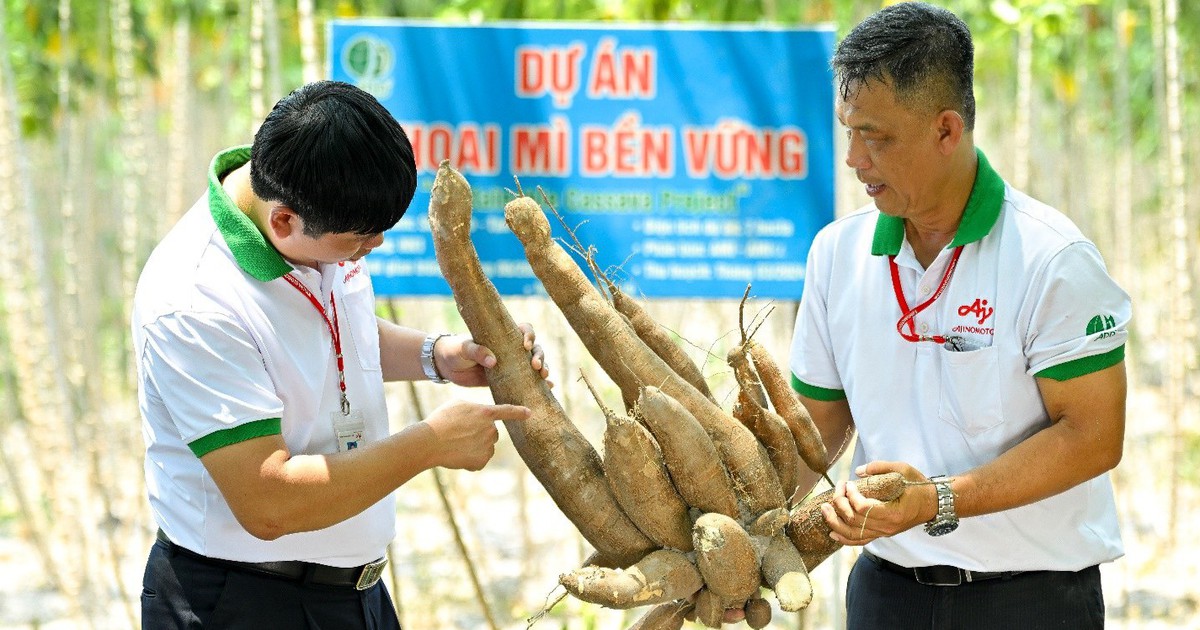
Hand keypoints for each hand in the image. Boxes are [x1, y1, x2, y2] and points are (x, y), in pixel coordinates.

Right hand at [424, 399, 529, 470]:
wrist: (431, 441)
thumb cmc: (441, 420)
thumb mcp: (458, 404)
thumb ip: (474, 408)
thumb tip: (480, 416)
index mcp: (486, 413)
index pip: (507, 411)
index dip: (519, 412)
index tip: (529, 413)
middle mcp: (490, 430)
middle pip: (492, 432)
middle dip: (481, 433)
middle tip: (461, 434)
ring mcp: (487, 446)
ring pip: (486, 447)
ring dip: (475, 446)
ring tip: (456, 444)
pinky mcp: (481, 461)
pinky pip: (480, 460)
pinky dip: (471, 459)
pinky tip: (458, 455)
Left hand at [434, 323, 550, 386]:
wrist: (445, 366)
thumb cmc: (454, 350)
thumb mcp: (464, 348)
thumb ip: (477, 351)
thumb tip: (493, 361)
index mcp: (502, 336)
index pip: (523, 330)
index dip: (529, 335)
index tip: (525, 345)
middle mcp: (510, 348)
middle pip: (534, 348)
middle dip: (539, 355)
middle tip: (536, 367)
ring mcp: (510, 364)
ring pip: (533, 363)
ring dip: (543, 368)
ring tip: (545, 377)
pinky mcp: (506, 379)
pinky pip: (525, 380)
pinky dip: (539, 383)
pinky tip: (549, 387)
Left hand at [821, 461, 934, 545]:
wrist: (932, 503)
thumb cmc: (918, 485)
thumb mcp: (902, 469)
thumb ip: (879, 467)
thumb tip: (858, 472)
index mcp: (893, 512)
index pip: (864, 508)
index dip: (850, 496)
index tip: (848, 483)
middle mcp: (887, 527)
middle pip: (855, 521)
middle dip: (839, 504)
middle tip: (836, 489)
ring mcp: (884, 533)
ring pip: (854, 535)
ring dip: (835, 523)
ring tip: (824, 510)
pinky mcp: (882, 534)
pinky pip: (860, 541)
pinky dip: (844, 539)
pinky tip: (832, 532)